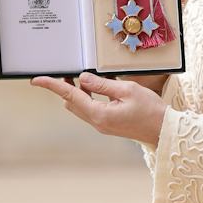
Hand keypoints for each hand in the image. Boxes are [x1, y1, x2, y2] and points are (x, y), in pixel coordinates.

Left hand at [30, 71, 166, 144]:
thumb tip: (82, 79)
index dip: (52, 86)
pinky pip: (91, 111)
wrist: (165, 131)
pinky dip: (89, 99)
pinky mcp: (108, 125)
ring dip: (78, 93)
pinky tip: (98, 89)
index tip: (37, 80)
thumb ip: (102, 85)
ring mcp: (102, 126)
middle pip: (71, 103)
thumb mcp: (127, 90)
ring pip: (80, 107)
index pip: (70, 96)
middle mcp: (97, 122)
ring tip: (84, 78)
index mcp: (100, 114)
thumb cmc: (151, 110)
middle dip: (66, 88)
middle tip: (67, 71)